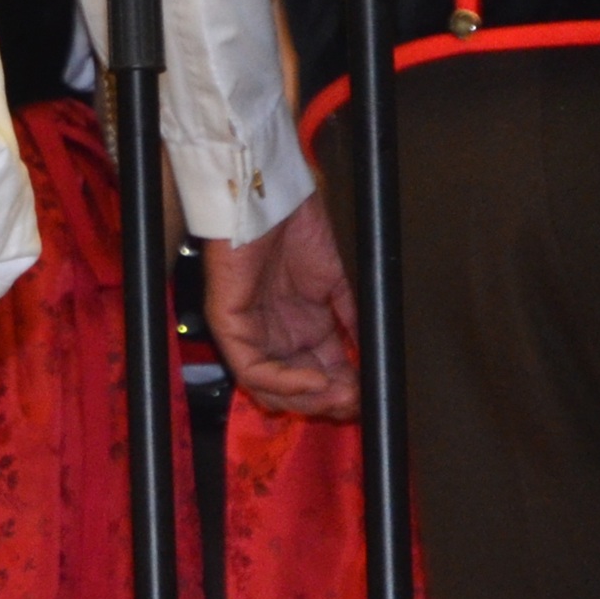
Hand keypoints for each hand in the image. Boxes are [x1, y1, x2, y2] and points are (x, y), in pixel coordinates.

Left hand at [206, 194, 359, 419]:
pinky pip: (251, 368)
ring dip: (308, 399)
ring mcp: (247, 330)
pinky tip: (316, 379)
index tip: (368, 395)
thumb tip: (372, 355)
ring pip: (270, 387)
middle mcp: (270, 332)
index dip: (341, 390)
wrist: (269, 195)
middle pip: (293, 388)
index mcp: (295, 324)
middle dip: (327, 401)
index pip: (316, 372)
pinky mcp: (228, 323)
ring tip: (340, 395)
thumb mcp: (333, 282)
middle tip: (356, 403)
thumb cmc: (294, 227)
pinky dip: (284, 382)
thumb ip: (349, 319)